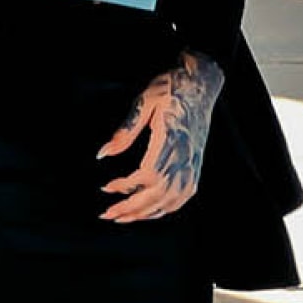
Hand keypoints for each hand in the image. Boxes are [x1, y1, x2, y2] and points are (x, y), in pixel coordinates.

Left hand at [97, 51, 225, 220]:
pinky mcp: (196, 166)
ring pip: (170, 201)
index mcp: (171, 141)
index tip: (108, 187)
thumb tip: (103, 153)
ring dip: (145, 213)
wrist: (199, 85)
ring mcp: (192, 164)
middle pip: (158, 195)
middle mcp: (184, 157)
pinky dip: (164, 209)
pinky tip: (150, 211)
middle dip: (131, 209)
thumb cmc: (171, 89)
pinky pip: (182, 197)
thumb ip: (125, 131)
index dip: (127, 187)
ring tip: (124, 217)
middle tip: (108, 214)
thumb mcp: (143, 102)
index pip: (148, 175)